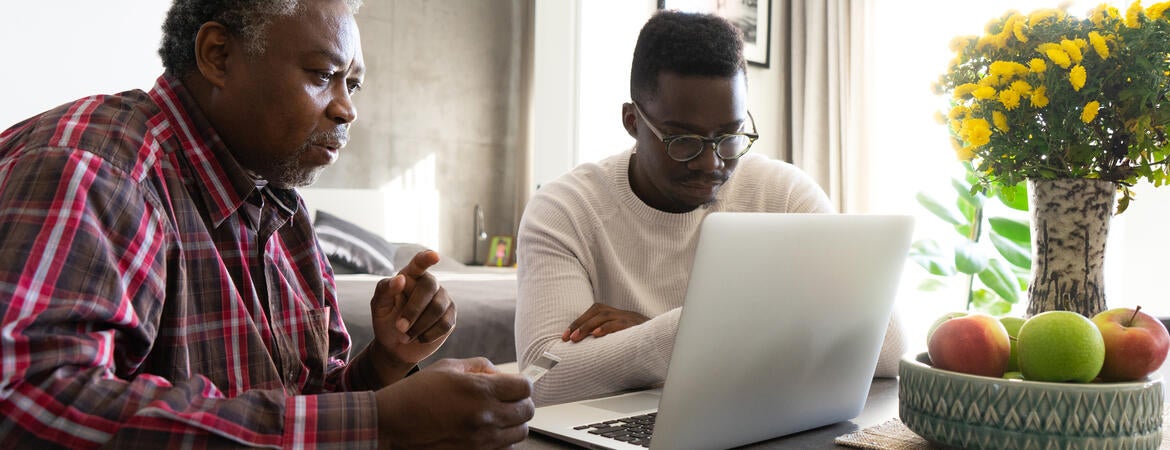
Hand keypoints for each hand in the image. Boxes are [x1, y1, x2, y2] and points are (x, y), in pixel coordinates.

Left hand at [371, 250, 455, 368]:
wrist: (396, 345)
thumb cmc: (386, 320)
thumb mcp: (379, 306)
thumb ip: (385, 290)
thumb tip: (401, 279)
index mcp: (410, 276)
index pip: (419, 263)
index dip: (427, 258)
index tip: (435, 256)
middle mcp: (430, 283)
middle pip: (429, 287)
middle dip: (413, 310)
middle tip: (399, 327)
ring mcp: (443, 299)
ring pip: (437, 308)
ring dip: (418, 326)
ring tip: (405, 336)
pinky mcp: (450, 316)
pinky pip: (444, 324)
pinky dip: (428, 335)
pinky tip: (418, 338)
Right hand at [375, 358, 533, 448]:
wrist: (392, 424)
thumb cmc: (416, 394)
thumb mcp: (448, 367)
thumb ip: (479, 366)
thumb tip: (499, 374)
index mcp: (480, 391)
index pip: (525, 387)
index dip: (522, 383)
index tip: (514, 384)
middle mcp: (486, 417)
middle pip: (527, 411)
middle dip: (521, 402)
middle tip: (508, 399)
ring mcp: (482, 441)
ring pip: (520, 433)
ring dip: (513, 422)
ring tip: (497, 416)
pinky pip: (505, 449)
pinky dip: (503, 441)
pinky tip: (489, 432)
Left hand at [562, 303, 648, 342]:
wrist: (663, 338)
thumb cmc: (638, 340)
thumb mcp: (620, 336)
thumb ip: (605, 337)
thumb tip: (585, 347)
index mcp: (616, 314)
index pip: (593, 311)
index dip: (578, 321)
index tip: (564, 336)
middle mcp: (621, 313)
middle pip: (597, 311)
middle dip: (579, 324)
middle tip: (567, 338)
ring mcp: (629, 318)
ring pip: (605, 316)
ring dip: (588, 326)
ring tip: (576, 337)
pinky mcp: (635, 326)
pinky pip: (619, 324)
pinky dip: (606, 328)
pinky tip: (596, 334)